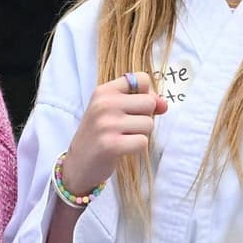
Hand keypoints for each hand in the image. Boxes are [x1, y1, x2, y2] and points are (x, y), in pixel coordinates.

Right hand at [52, 72, 169, 202]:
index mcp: (104, 91)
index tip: (135, 107)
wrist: (78, 164)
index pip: (141, 79)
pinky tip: (122, 149)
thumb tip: (164, 104)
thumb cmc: (99, 135)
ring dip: (141, 134)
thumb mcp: (113, 111)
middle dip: (145, 117)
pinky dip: (137, 147)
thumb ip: (140, 103)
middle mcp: (104, 104)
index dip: (146, 94)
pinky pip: (143, 142)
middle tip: (127, 127)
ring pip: (148, 124)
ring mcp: (107, 124)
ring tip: (123, 138)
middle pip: (149, 102)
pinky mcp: (111, 145)